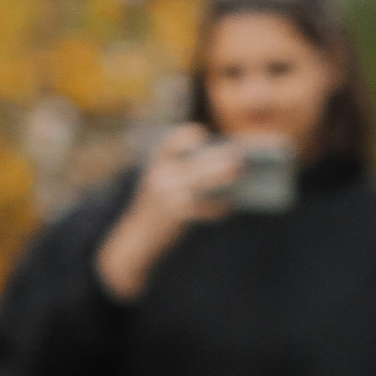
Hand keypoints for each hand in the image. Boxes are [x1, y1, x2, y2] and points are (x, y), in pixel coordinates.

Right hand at [94, 124, 244, 299]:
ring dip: (223, 175)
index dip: (186, 136)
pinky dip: (218, 206)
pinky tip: (229, 206)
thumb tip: (218, 165)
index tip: (202, 134)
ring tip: (241, 171)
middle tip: (240, 157)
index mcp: (157, 166)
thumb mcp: (159, 186)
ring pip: (202, 181)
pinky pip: (205, 207)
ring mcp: (169, 195)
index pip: (171, 143)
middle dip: (219, 158)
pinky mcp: (178, 214)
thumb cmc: (154, 211)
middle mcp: (162, 177)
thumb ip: (181, 173)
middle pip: (196, 162)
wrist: (135, 240)